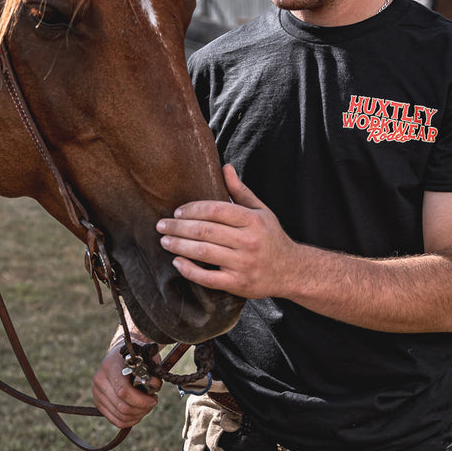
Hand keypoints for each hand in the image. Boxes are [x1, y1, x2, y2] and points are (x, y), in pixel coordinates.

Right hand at [91, 346, 160, 428]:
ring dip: (137, 415)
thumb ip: (152, 374)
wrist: (119, 355)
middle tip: (152, 402)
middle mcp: (100, 380)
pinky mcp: (98, 402)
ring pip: (119, 416)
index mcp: (111, 366)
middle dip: (142, 409)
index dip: (141, 400)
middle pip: (122, 407)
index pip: (123, 391)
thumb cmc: (136, 357)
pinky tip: (138, 414)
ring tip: (146, 407)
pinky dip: (129, 421)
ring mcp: (97, 392)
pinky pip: (115, 420)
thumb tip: (153, 390)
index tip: (154, 398)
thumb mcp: (147, 359)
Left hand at [156, 164, 299, 298]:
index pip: (215, 210)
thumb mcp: (261, 210)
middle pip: (205, 231)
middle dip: (178, 227)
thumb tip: (225, 167)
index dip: (192, 209)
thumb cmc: (271, 237)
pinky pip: (208, 278)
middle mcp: (248, 241)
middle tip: (160, 225)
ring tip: (164, 241)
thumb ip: (240, 191)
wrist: (291, 270)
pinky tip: (177, 262)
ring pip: (203, 252)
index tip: (177, 212)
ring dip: (179, 246)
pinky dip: (190, 270)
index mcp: (252, 220)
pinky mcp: (238, 284)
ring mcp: (243, 264)